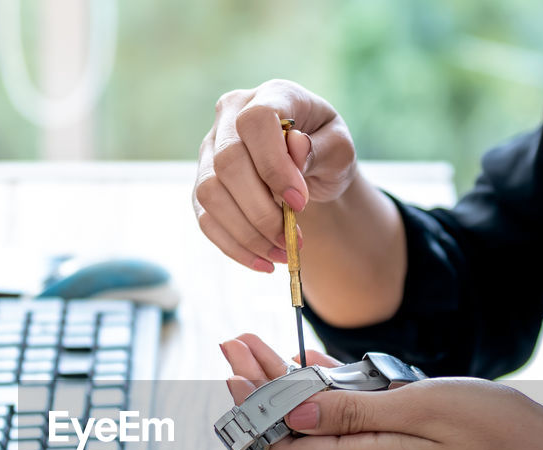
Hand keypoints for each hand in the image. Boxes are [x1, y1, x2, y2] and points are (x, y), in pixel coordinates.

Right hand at [193, 80, 356, 271]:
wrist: (309, 169)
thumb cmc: (325, 151)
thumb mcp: (339, 148)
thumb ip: (320, 147)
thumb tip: (295, 149)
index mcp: (270, 95)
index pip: (257, 121)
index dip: (274, 164)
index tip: (299, 201)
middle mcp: (230, 116)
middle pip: (228, 162)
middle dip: (261, 209)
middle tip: (293, 237)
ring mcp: (210, 150)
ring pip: (210, 192)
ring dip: (247, 232)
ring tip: (282, 252)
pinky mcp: (203, 185)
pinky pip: (205, 219)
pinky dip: (234, 246)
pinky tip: (263, 262)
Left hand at [221, 334, 542, 449]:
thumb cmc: (498, 429)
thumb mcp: (422, 408)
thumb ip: (354, 412)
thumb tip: (293, 413)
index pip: (285, 446)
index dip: (255, 408)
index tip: (235, 366)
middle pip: (296, 434)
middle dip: (261, 388)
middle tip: (234, 343)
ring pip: (320, 427)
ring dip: (291, 388)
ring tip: (259, 347)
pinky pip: (349, 426)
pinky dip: (329, 395)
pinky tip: (312, 366)